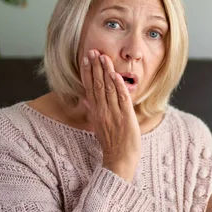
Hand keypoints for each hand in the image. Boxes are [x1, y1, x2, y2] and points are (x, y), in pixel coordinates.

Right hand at [80, 50, 140, 180]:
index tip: (86, 58)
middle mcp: (102, 111)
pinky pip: (121, 99)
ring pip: (108, 89)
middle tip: (92, 51)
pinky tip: (116, 75)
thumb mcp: (98, 126)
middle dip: (95, 67)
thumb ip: (92, 111)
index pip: (90, 87)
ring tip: (103, 57)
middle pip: (97, 85)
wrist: (119, 160)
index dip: (88, 72)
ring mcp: (113, 114)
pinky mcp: (125, 118)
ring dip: (106, 72)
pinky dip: (118, 86)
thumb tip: (85, 99)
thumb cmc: (111, 144)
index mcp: (95, 112)